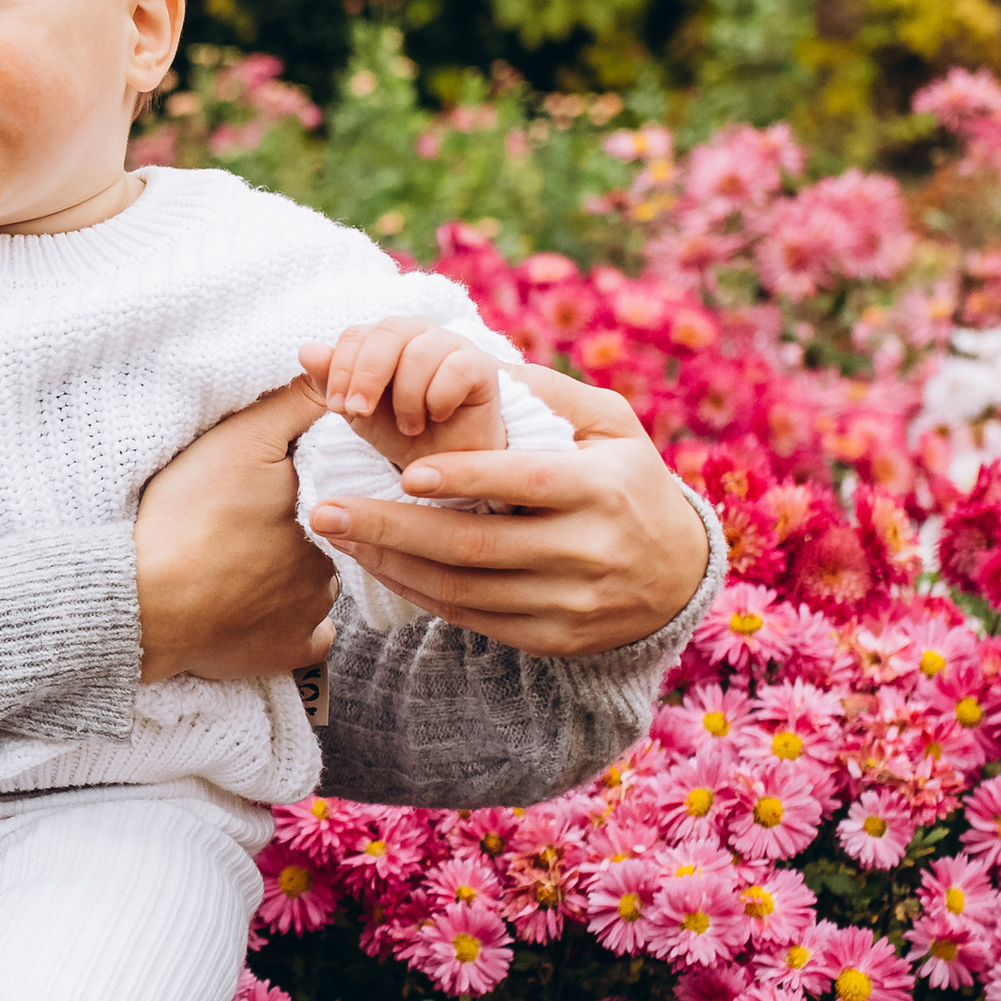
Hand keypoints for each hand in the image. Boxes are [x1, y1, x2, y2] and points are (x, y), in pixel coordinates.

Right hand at [137, 377, 337, 684]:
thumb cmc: (190, 517)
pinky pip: (306, 636)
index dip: (304, 477)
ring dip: (292, 574)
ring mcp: (314, 613)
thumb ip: (294, 405)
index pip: (335, 483)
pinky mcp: (289, 652)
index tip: (267, 482)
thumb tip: (334, 378)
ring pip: (317, 584)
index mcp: (327, 510)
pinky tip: (260, 610)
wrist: (150, 604)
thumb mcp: (241, 441)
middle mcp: (333, 563)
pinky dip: (289, 625)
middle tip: (250, 521)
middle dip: (302, 526)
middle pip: (327, 533)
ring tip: (244, 563)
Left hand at [300, 319, 503, 469]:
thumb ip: (333, 382)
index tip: (339, 408)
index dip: (342, 367)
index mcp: (386, 342)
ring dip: (407, 397)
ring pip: (420, 352)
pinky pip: (456, 367)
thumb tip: (307, 350)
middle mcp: (419, 335)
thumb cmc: (404, 434)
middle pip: (388, 332)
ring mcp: (453, 346)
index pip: (357, 334)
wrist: (449, 469)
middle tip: (361, 413)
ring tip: (410, 426)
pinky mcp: (483, 366)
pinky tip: (438, 416)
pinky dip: (439, 398)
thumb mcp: (361, 414)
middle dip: (367, 375)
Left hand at [304, 359, 711, 656]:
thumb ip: (548, 393)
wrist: (678, 577)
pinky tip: (376, 563)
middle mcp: (589, 551)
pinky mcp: (551, 639)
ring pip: (463, 589)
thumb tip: (476, 361)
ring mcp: (569, 602)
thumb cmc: (629, 482)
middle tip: (323, 509)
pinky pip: (470, 619)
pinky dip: (416, 591)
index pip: (526, 482)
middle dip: (391, 528)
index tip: (405, 472)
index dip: (466, 478)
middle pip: (475, 545)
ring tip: (336, 533)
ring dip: (389, 562)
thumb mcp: (611, 427)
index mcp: (603, 490)